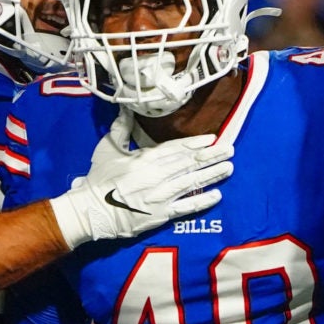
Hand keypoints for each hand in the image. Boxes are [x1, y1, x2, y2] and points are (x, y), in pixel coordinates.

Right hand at [49, 113, 233, 248]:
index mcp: (146, 158)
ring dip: (212, 174)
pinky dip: (202, 201)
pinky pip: (187, 207)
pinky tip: (217, 194)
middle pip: (190, 163)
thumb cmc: (99, 179)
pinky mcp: (162, 215)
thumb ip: (121, 128)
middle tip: (230, 150)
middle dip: (211, 156)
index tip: (212, 138)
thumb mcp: (108, 148)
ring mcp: (162, 196)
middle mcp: (158, 175)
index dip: (196, 143)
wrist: (93, 211)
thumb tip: (126, 109)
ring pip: (193, 182)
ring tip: (229, 167)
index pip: (177, 148)